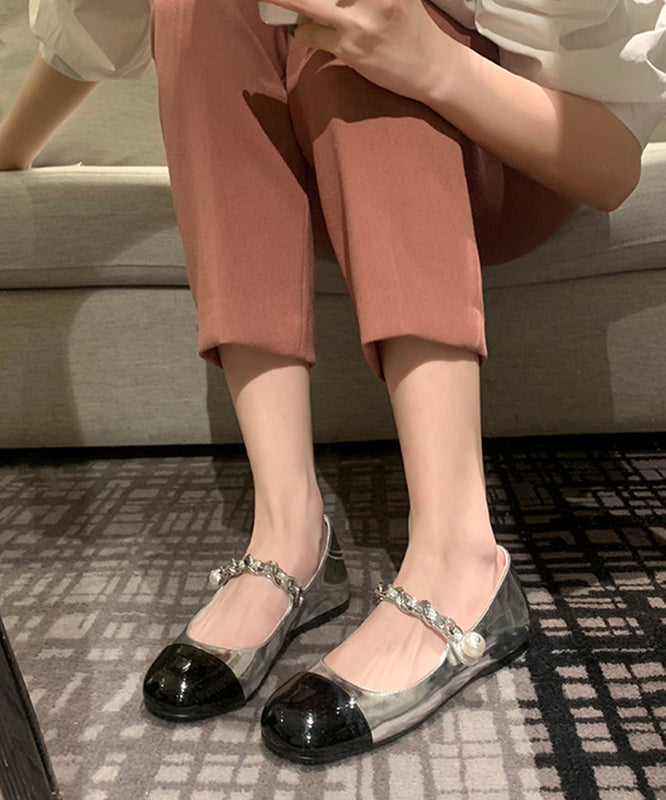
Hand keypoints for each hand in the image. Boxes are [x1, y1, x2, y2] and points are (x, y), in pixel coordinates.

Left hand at [269, 0, 446, 101]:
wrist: (432, 67)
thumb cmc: (412, 24)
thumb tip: (324, 0)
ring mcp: (359, 21)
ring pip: (306, 3)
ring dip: (287, 2)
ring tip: (276, 3)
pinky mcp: (350, 48)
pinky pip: (310, 34)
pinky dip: (302, 32)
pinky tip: (305, 31)